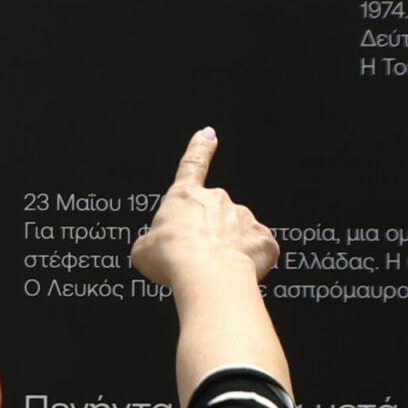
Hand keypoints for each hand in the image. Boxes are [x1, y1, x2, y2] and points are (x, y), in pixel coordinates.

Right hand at [131, 129, 278, 288]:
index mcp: (185, 197)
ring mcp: (243, 218)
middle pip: (215, 216)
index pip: (192, 165)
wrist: (206, 274)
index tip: (208, 134)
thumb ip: (155, 241)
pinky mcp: (263, 240)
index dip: (200, 148)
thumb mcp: (143, 249)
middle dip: (209, 235)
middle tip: (195, 259)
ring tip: (213, 271)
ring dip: (228, 251)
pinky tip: (234, 274)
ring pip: (238, 235)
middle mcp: (217, 201)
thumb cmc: (173, 258)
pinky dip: (248, 264)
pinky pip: (257, 251)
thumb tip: (160, 247)